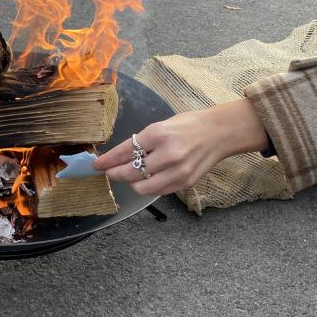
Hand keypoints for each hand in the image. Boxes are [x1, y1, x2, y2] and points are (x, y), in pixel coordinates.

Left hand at [93, 99, 267, 196]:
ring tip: (130, 176)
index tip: (97, 165)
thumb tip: (119, 156)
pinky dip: (149, 186)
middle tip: (109, 172)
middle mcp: (168, 154)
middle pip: (130, 172)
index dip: (107, 160)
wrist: (219, 133)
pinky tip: (148, 178)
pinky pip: (158, 191)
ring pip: (142, 187)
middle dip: (115, 174)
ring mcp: (178, 171)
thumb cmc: (188, 125)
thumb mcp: (161, 125)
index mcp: (158, 134)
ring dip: (132, 183)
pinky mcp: (185, 182)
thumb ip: (142, 142)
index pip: (124, 151)